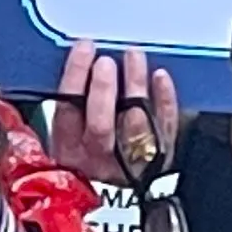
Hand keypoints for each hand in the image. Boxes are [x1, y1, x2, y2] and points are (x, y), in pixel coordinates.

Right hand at [52, 41, 176, 188]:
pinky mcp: (160, 156)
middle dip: (102, 88)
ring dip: (134, 85)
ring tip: (134, 57)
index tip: (84, 48)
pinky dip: (164, 100)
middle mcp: (97, 158)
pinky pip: (164, 127)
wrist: (122, 182)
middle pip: (100, 125)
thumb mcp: (69, 129)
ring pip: (134, 122)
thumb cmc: (90, 144)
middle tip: (106, 61)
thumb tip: (82, 58)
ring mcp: (130, 159)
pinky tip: (160, 76)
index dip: (75, 76)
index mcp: (69, 148)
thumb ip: (72, 99)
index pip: (67, 110)